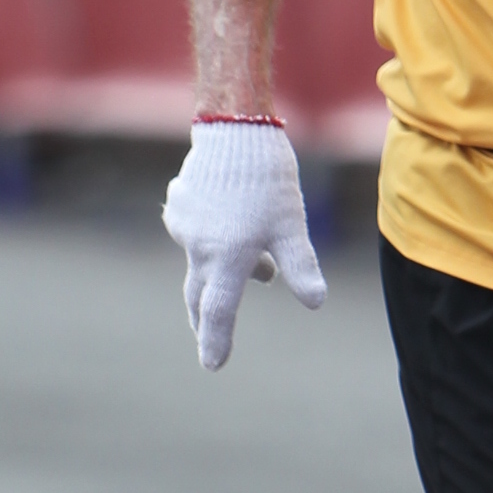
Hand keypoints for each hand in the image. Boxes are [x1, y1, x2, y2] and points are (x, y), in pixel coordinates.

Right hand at [162, 120, 325, 367]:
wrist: (235, 128)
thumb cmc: (269, 179)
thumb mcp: (292, 226)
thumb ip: (301, 266)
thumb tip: (315, 303)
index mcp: (227, 257)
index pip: (218, 312)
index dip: (215, 341)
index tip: (213, 365)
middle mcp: (198, 246)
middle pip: (200, 293)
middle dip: (205, 317)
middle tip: (207, 335)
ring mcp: (183, 224)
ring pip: (203, 257)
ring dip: (222, 266)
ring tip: (258, 260)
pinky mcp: (178, 204)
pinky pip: (195, 231)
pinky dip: (213, 235)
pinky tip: (230, 217)